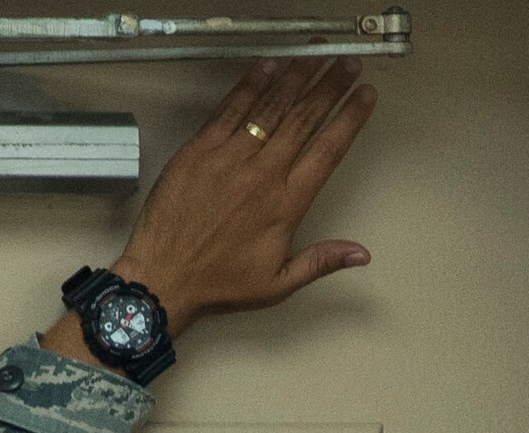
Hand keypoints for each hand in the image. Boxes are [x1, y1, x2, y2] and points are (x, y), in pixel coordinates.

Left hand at [116, 58, 379, 331]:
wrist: (163, 275)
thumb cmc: (218, 282)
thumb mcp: (277, 283)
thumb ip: (322, 262)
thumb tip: (361, 254)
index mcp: (286, 205)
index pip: (328, 150)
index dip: (350, 118)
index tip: (365, 97)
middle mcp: (263, 175)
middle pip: (304, 118)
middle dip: (330, 85)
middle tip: (348, 63)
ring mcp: (230, 158)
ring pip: (271, 106)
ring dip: (297, 75)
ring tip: (317, 53)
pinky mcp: (200, 149)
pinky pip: (230, 109)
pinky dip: (251, 84)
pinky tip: (268, 65)